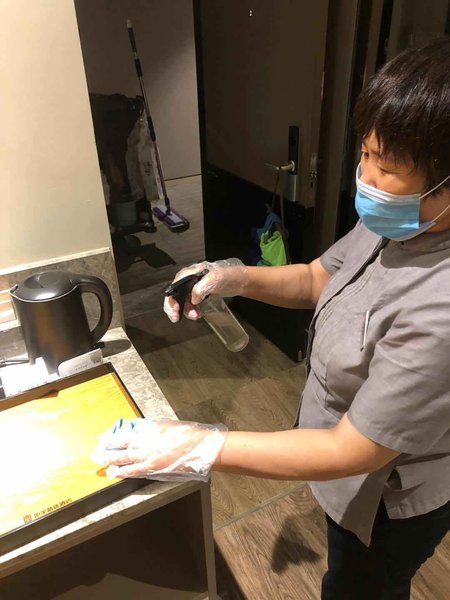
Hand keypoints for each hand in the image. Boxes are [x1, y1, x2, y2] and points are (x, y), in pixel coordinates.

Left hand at [91, 418, 226, 481]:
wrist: (199, 446)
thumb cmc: (187, 433)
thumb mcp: (167, 424)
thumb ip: (151, 427)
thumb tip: (139, 428)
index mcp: (149, 427)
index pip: (126, 430)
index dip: (113, 435)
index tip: (104, 437)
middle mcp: (145, 439)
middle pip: (120, 443)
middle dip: (106, 446)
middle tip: (96, 449)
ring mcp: (148, 454)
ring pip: (123, 457)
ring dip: (109, 459)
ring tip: (99, 460)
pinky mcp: (152, 467)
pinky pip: (133, 470)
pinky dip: (122, 472)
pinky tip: (113, 473)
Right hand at [164, 258, 247, 321]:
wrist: (241, 280)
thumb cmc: (228, 275)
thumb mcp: (214, 279)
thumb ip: (200, 288)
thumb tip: (193, 300)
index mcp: (190, 273)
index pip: (174, 286)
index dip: (171, 299)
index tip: (175, 309)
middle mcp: (189, 280)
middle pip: (175, 294)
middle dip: (174, 307)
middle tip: (176, 318)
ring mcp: (194, 287)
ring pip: (183, 301)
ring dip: (187, 311)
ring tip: (196, 316)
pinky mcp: (200, 294)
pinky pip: (191, 304)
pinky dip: (192, 310)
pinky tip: (199, 314)